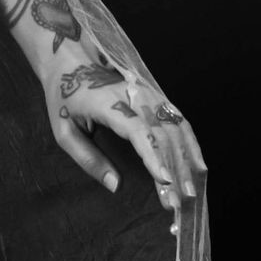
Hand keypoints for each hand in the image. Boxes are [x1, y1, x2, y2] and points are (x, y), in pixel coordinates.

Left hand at [46, 54, 206, 210]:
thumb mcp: (63, 130)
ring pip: (175, 129)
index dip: (153, 155)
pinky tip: (197, 166)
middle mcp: (134, 96)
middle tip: (178, 201)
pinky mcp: (156, 97)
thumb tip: (115, 185)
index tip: (164, 180)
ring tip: (190, 190)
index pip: (137, 130)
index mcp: (108, 102)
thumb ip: (88, 158)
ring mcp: (149, 94)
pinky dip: (191, 144)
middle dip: (173, 169)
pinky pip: (179, 121)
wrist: (71, 60)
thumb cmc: (64, 97)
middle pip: (162, 134)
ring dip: (186, 160)